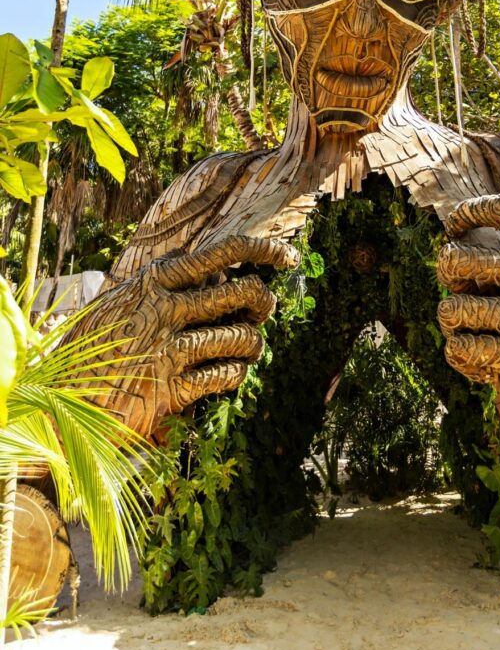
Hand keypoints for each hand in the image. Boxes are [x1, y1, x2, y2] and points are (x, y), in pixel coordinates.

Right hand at [69, 235, 298, 440]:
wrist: (61, 399)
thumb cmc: (94, 347)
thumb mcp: (119, 302)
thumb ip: (159, 285)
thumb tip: (205, 266)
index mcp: (155, 280)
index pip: (225, 251)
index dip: (265, 250)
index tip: (289, 259)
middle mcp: (166, 308)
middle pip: (244, 292)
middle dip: (264, 302)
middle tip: (262, 311)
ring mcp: (169, 348)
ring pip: (243, 336)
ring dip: (254, 342)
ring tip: (248, 346)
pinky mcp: (171, 389)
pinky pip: (227, 375)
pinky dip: (238, 373)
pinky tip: (231, 373)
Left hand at [436, 195, 499, 474]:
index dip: (470, 214)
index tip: (457, 225)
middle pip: (465, 258)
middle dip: (449, 267)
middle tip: (458, 281)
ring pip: (456, 308)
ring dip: (450, 316)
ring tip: (462, 323)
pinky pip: (465, 351)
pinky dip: (461, 355)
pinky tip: (477, 358)